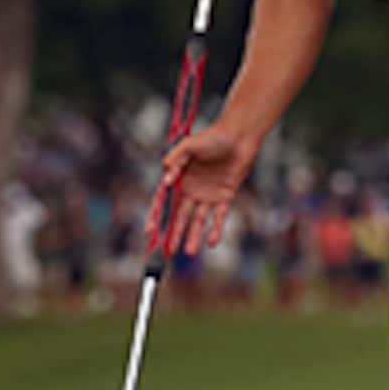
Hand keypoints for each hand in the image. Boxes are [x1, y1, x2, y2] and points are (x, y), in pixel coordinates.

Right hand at [145, 123, 257, 256]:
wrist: (239, 136)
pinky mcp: (224, 196)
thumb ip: (176, 159)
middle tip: (168, 252)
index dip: (156, 217)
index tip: (149, 232)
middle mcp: (192, 190)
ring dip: (193, 236)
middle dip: (174, 233)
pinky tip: (211, 243)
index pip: (165, 202)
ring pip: (198, 220)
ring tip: (189, 252)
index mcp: (180, 179)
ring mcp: (208, 195)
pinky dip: (215, 229)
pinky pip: (218, 217)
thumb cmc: (213, 137)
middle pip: (180, 216)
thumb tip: (166, 181)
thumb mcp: (190, 145)